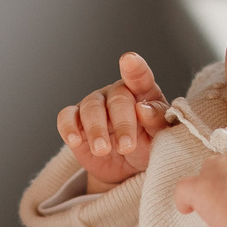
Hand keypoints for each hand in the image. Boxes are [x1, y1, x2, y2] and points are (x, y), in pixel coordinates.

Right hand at [54, 52, 168, 192]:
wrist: (127, 166)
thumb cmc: (147, 142)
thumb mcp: (160, 135)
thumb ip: (157, 120)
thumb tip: (143, 109)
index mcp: (142, 92)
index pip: (140, 77)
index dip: (135, 68)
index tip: (130, 60)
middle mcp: (116, 94)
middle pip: (117, 100)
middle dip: (122, 124)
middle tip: (127, 146)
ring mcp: (94, 105)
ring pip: (91, 108)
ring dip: (96, 130)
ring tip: (102, 150)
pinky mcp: (75, 121)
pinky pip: (66, 118)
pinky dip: (69, 128)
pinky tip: (75, 140)